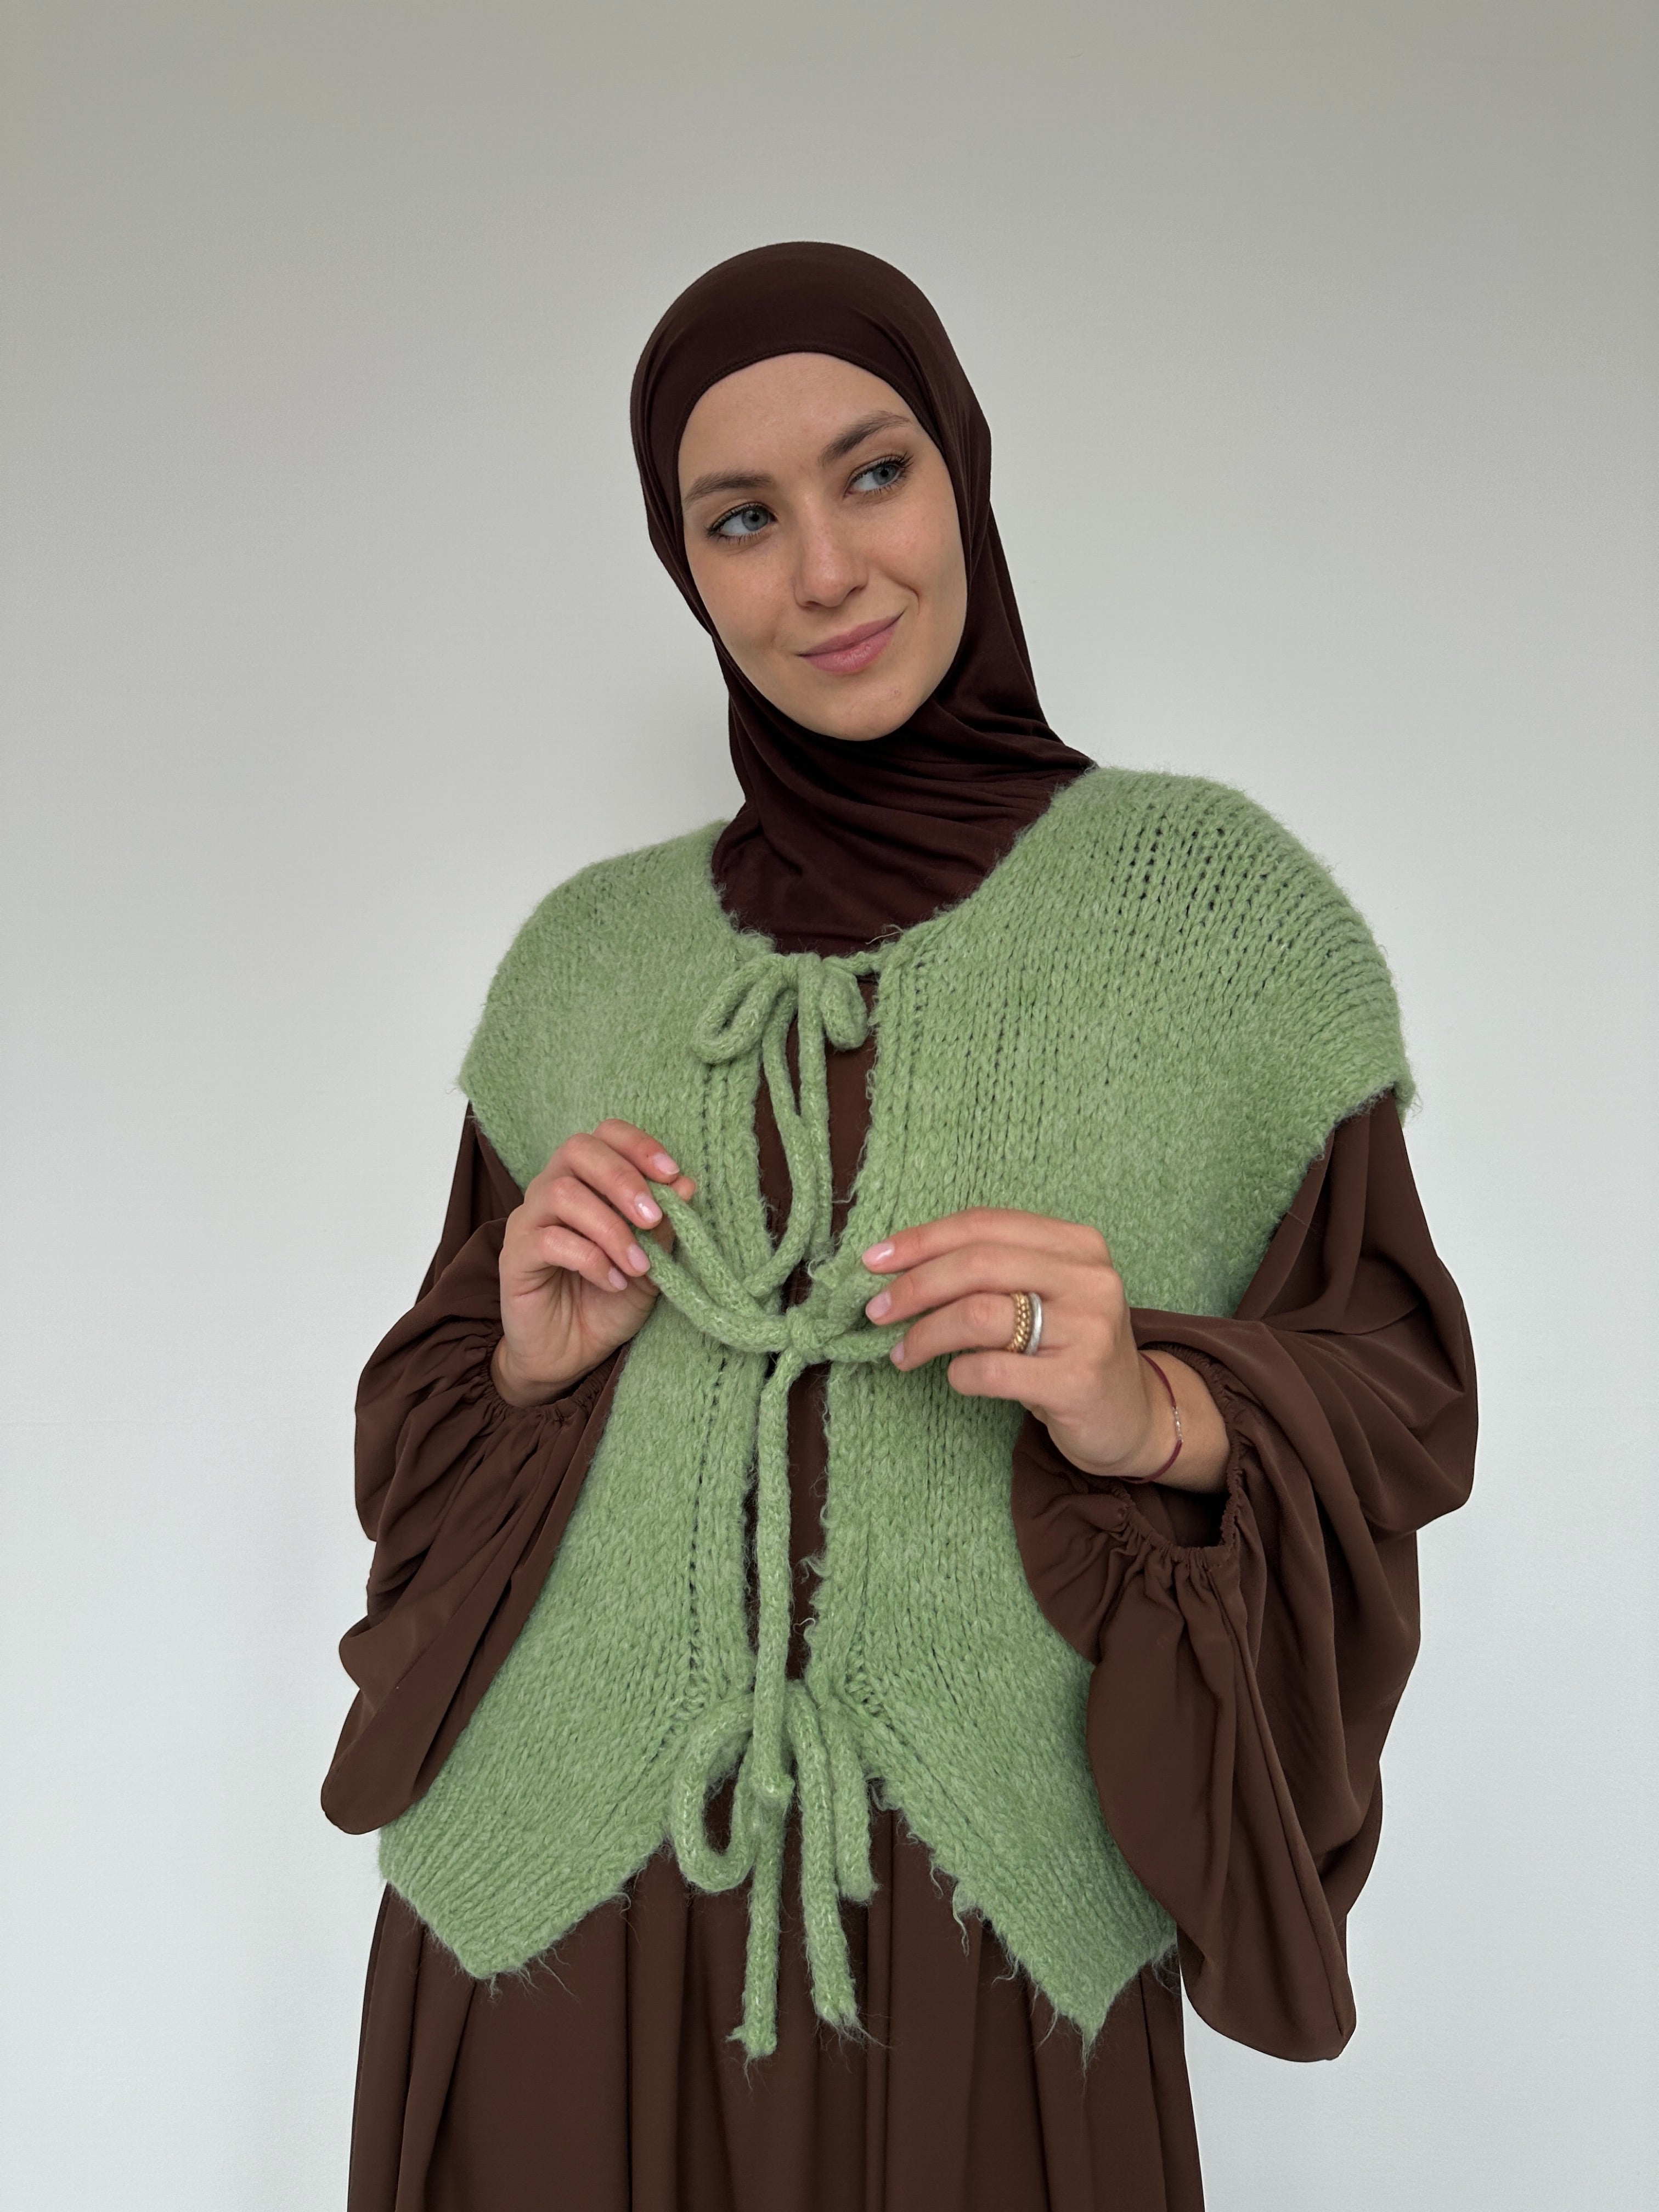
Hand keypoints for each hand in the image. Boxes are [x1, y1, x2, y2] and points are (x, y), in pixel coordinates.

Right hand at [492, 1120, 696, 1406]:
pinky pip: (549, 1240)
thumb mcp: (652, 1266)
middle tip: (653, 1219)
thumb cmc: (609, 1302)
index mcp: (587, 1181)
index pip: (606, 1135)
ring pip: (563, 1193)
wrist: (570, 1356)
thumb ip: (665, 1227)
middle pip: (578, 1150)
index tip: (673, 1174)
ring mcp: (529, 1221)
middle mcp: (552, 1190)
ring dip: (611, 1228)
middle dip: (623, 1179)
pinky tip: (612, 1282)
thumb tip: (686, 1184)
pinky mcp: (514, 1256)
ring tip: (638, 1266)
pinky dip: (590, 1259)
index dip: (639, 1145)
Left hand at [861, 1208, 1228, 1492]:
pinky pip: (992, 1370)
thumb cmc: (1069, 1350)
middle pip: (978, 1264)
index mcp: (1077, 1244)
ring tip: (902, 1353)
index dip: (923, 1239)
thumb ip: (989, 1273)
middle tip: (876, 1311)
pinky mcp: (1079, 1381)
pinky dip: (960, 1375)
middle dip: (915, 1285)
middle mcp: (1090, 1278)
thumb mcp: (1042, 1296)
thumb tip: (897, 1269)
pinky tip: (958, 1379)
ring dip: (925, 1333)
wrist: (1133, 1417)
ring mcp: (1089, 1329)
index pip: (984, 1224)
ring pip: (979, 1315)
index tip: (874, 1261)